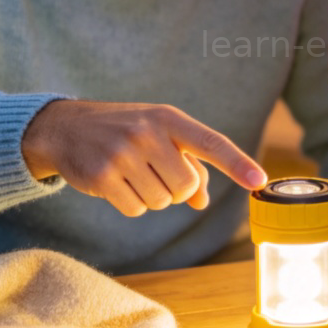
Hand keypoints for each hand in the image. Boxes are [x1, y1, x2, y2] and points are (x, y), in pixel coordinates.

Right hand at [22, 100, 266, 216]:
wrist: (68, 127)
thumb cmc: (126, 131)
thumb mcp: (160, 136)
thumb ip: (188, 165)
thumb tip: (203, 201)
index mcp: (169, 118)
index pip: (212, 142)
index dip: (238, 163)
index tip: (260, 180)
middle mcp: (147, 132)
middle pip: (185, 187)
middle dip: (175, 189)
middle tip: (154, 171)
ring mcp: (123, 153)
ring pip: (161, 201)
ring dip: (151, 196)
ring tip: (131, 172)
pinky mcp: (102, 175)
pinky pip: (136, 209)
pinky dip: (131, 203)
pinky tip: (116, 182)